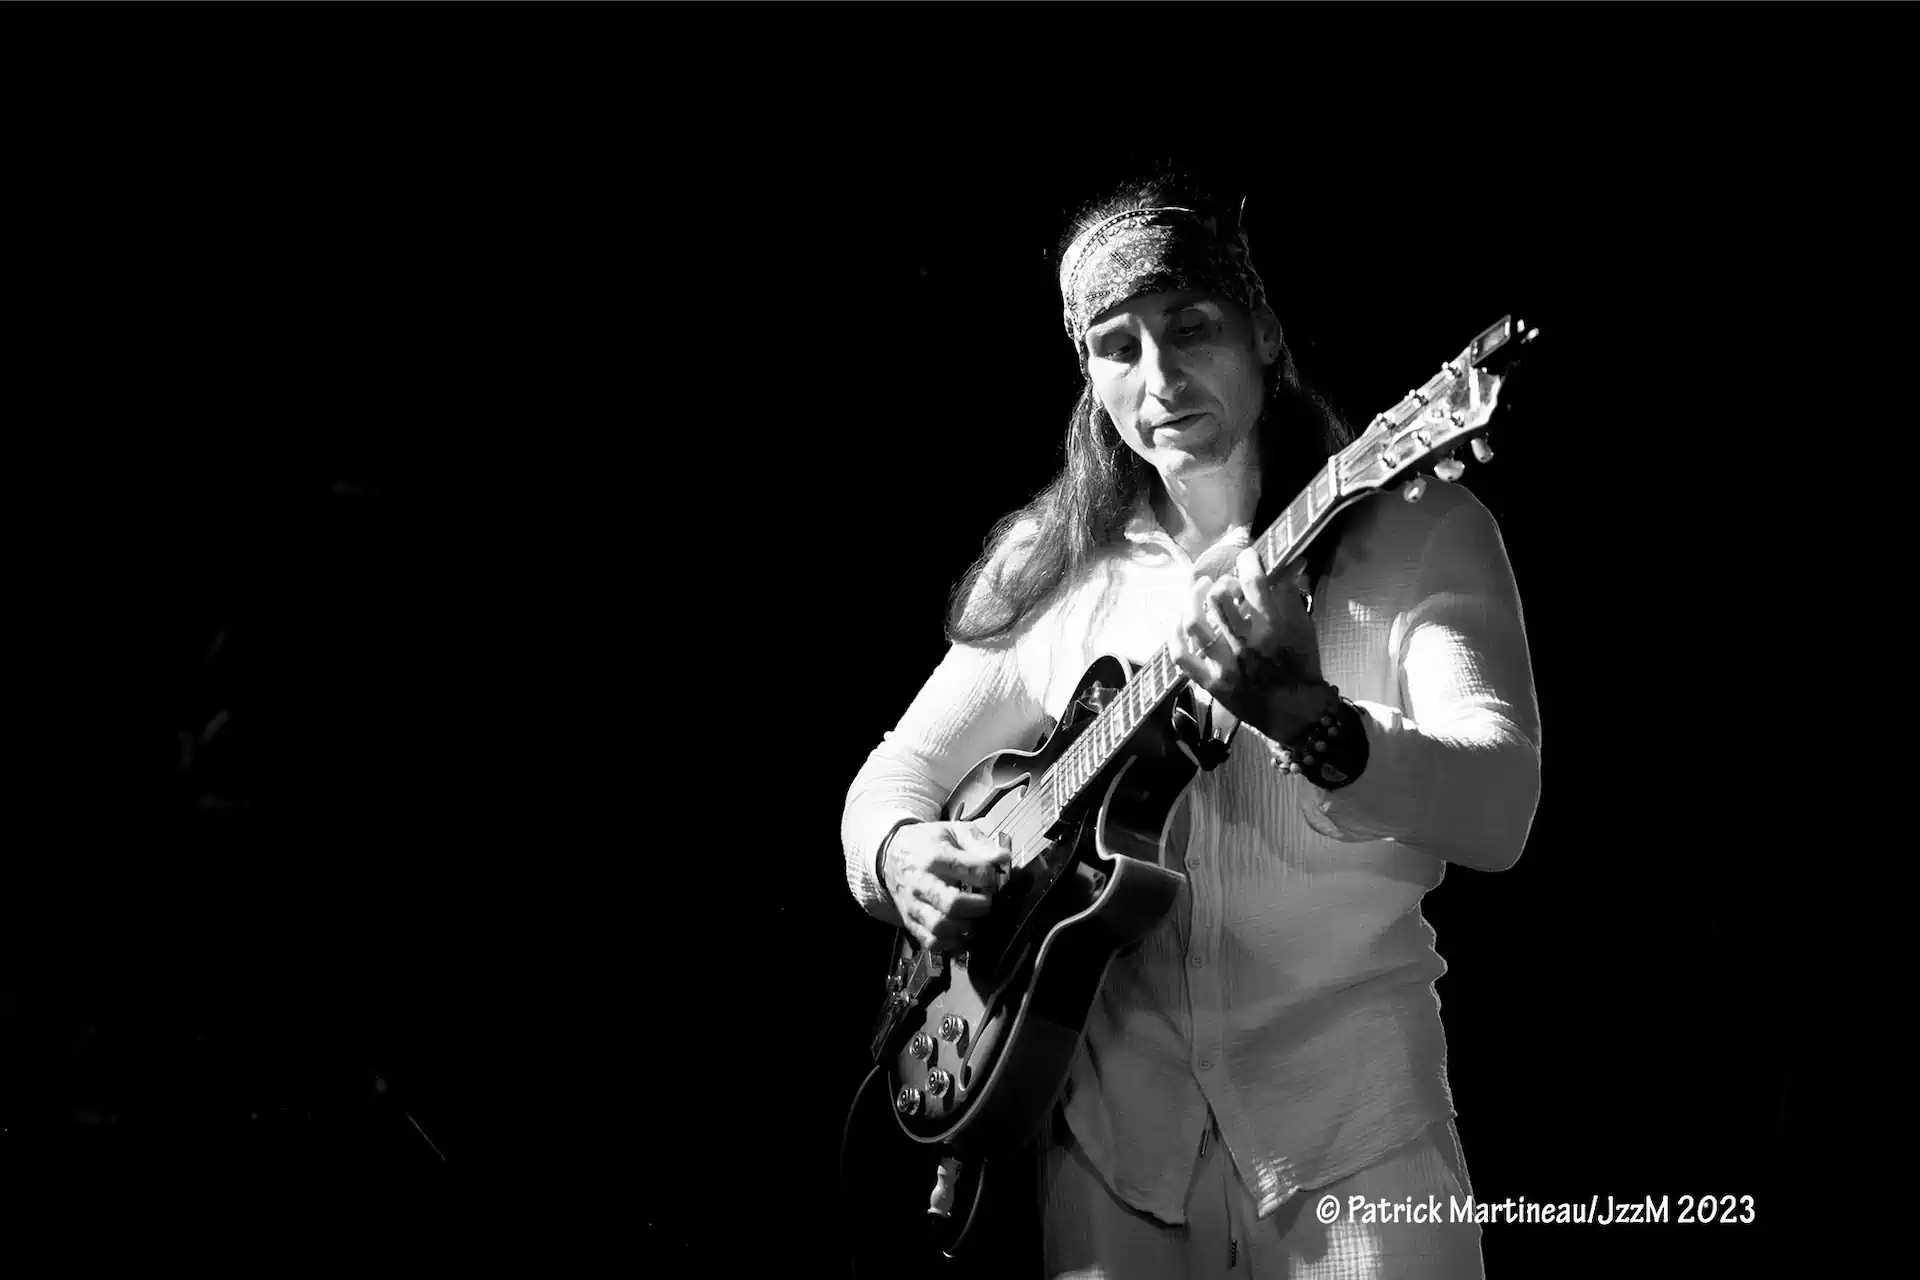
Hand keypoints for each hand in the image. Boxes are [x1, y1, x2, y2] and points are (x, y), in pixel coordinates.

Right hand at [883, 821, 1012, 951]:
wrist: (890, 854)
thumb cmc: (927, 842)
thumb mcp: (953, 831)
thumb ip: (980, 843)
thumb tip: (1003, 859)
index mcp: (935, 856)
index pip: (971, 870)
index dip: (990, 877)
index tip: (995, 878)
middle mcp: (922, 882)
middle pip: (953, 903)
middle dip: (979, 906)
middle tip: (987, 902)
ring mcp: (914, 904)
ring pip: (940, 926)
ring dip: (965, 927)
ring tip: (974, 919)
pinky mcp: (910, 920)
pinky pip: (930, 941)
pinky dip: (950, 943)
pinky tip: (961, 934)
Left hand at [1172, 545, 1329, 741]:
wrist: (1298, 713)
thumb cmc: (1302, 666)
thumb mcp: (1304, 627)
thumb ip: (1289, 595)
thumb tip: (1284, 563)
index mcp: (1274, 629)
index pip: (1253, 583)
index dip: (1247, 561)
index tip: (1247, 558)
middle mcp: (1246, 645)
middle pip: (1218, 598)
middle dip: (1220, 583)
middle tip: (1226, 584)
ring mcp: (1225, 666)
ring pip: (1194, 624)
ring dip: (1192, 599)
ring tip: (1198, 589)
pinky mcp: (1211, 683)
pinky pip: (1181, 656)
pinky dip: (1173, 635)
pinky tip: (1176, 619)